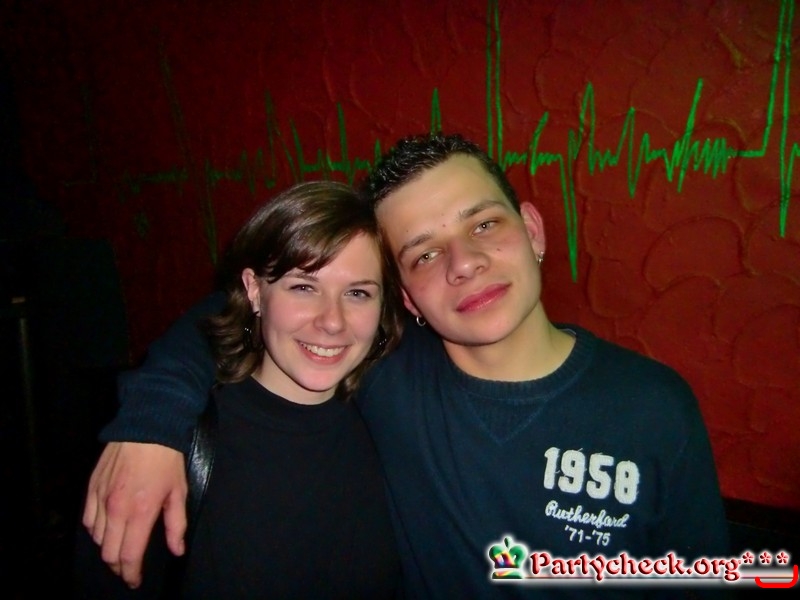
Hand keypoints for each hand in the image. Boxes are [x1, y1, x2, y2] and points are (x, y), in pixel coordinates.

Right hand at [82, 441, 187, 587]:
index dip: (131, 574)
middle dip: (118, 567)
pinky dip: (96, 530)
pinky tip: (107, 528)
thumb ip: (176, 525)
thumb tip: (177, 550)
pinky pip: (87, 520)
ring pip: (96, 539)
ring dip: (108, 547)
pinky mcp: (91, 488)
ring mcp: (100, 499)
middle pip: (109, 553)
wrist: (146, 427)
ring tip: (120, 546)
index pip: (129, 555)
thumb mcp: (179, 492)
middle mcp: (116, 509)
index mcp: (140, 512)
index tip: (135, 580)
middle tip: (129, 568)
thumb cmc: (166, 460)